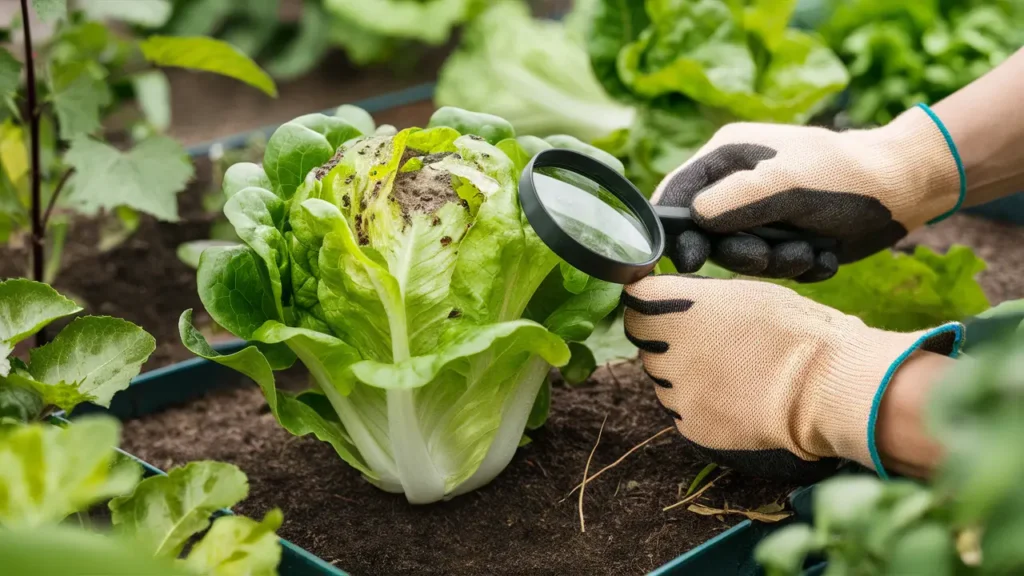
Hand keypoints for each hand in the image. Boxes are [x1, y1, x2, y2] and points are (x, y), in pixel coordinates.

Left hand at [622, 274, 961, 479]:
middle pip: (646, 342)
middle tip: (712, 341)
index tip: (664, 305)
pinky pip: (683, 410)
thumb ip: (697, 297)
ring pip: (663, 379)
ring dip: (685, 373)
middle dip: (668, 339)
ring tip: (733, 370)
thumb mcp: (745, 292)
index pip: (634, 301)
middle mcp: (665, 349)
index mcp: (675, 308)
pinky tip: (737, 396)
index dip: (649, 303)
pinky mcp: (690, 425)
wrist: (825, 387)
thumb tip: (674, 300)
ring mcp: (675, 392)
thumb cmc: (795, 329)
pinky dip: (701, 403)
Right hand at [657, 105, 962, 280]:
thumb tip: (694, 218)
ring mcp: (762, 214)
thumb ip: (736, 200)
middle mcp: (738, 186)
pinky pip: (774, 266)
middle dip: (741, 252)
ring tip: (809, 249)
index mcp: (728, 156)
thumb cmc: (845, 176)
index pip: (676, 193)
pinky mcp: (786, 238)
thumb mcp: (787, 183)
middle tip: (767, 255)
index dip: (673, 229)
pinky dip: (800, 266)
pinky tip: (825, 253)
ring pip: (742, 257)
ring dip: (777, 262)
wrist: (906, 189)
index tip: (688, 259)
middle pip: (707, 235)